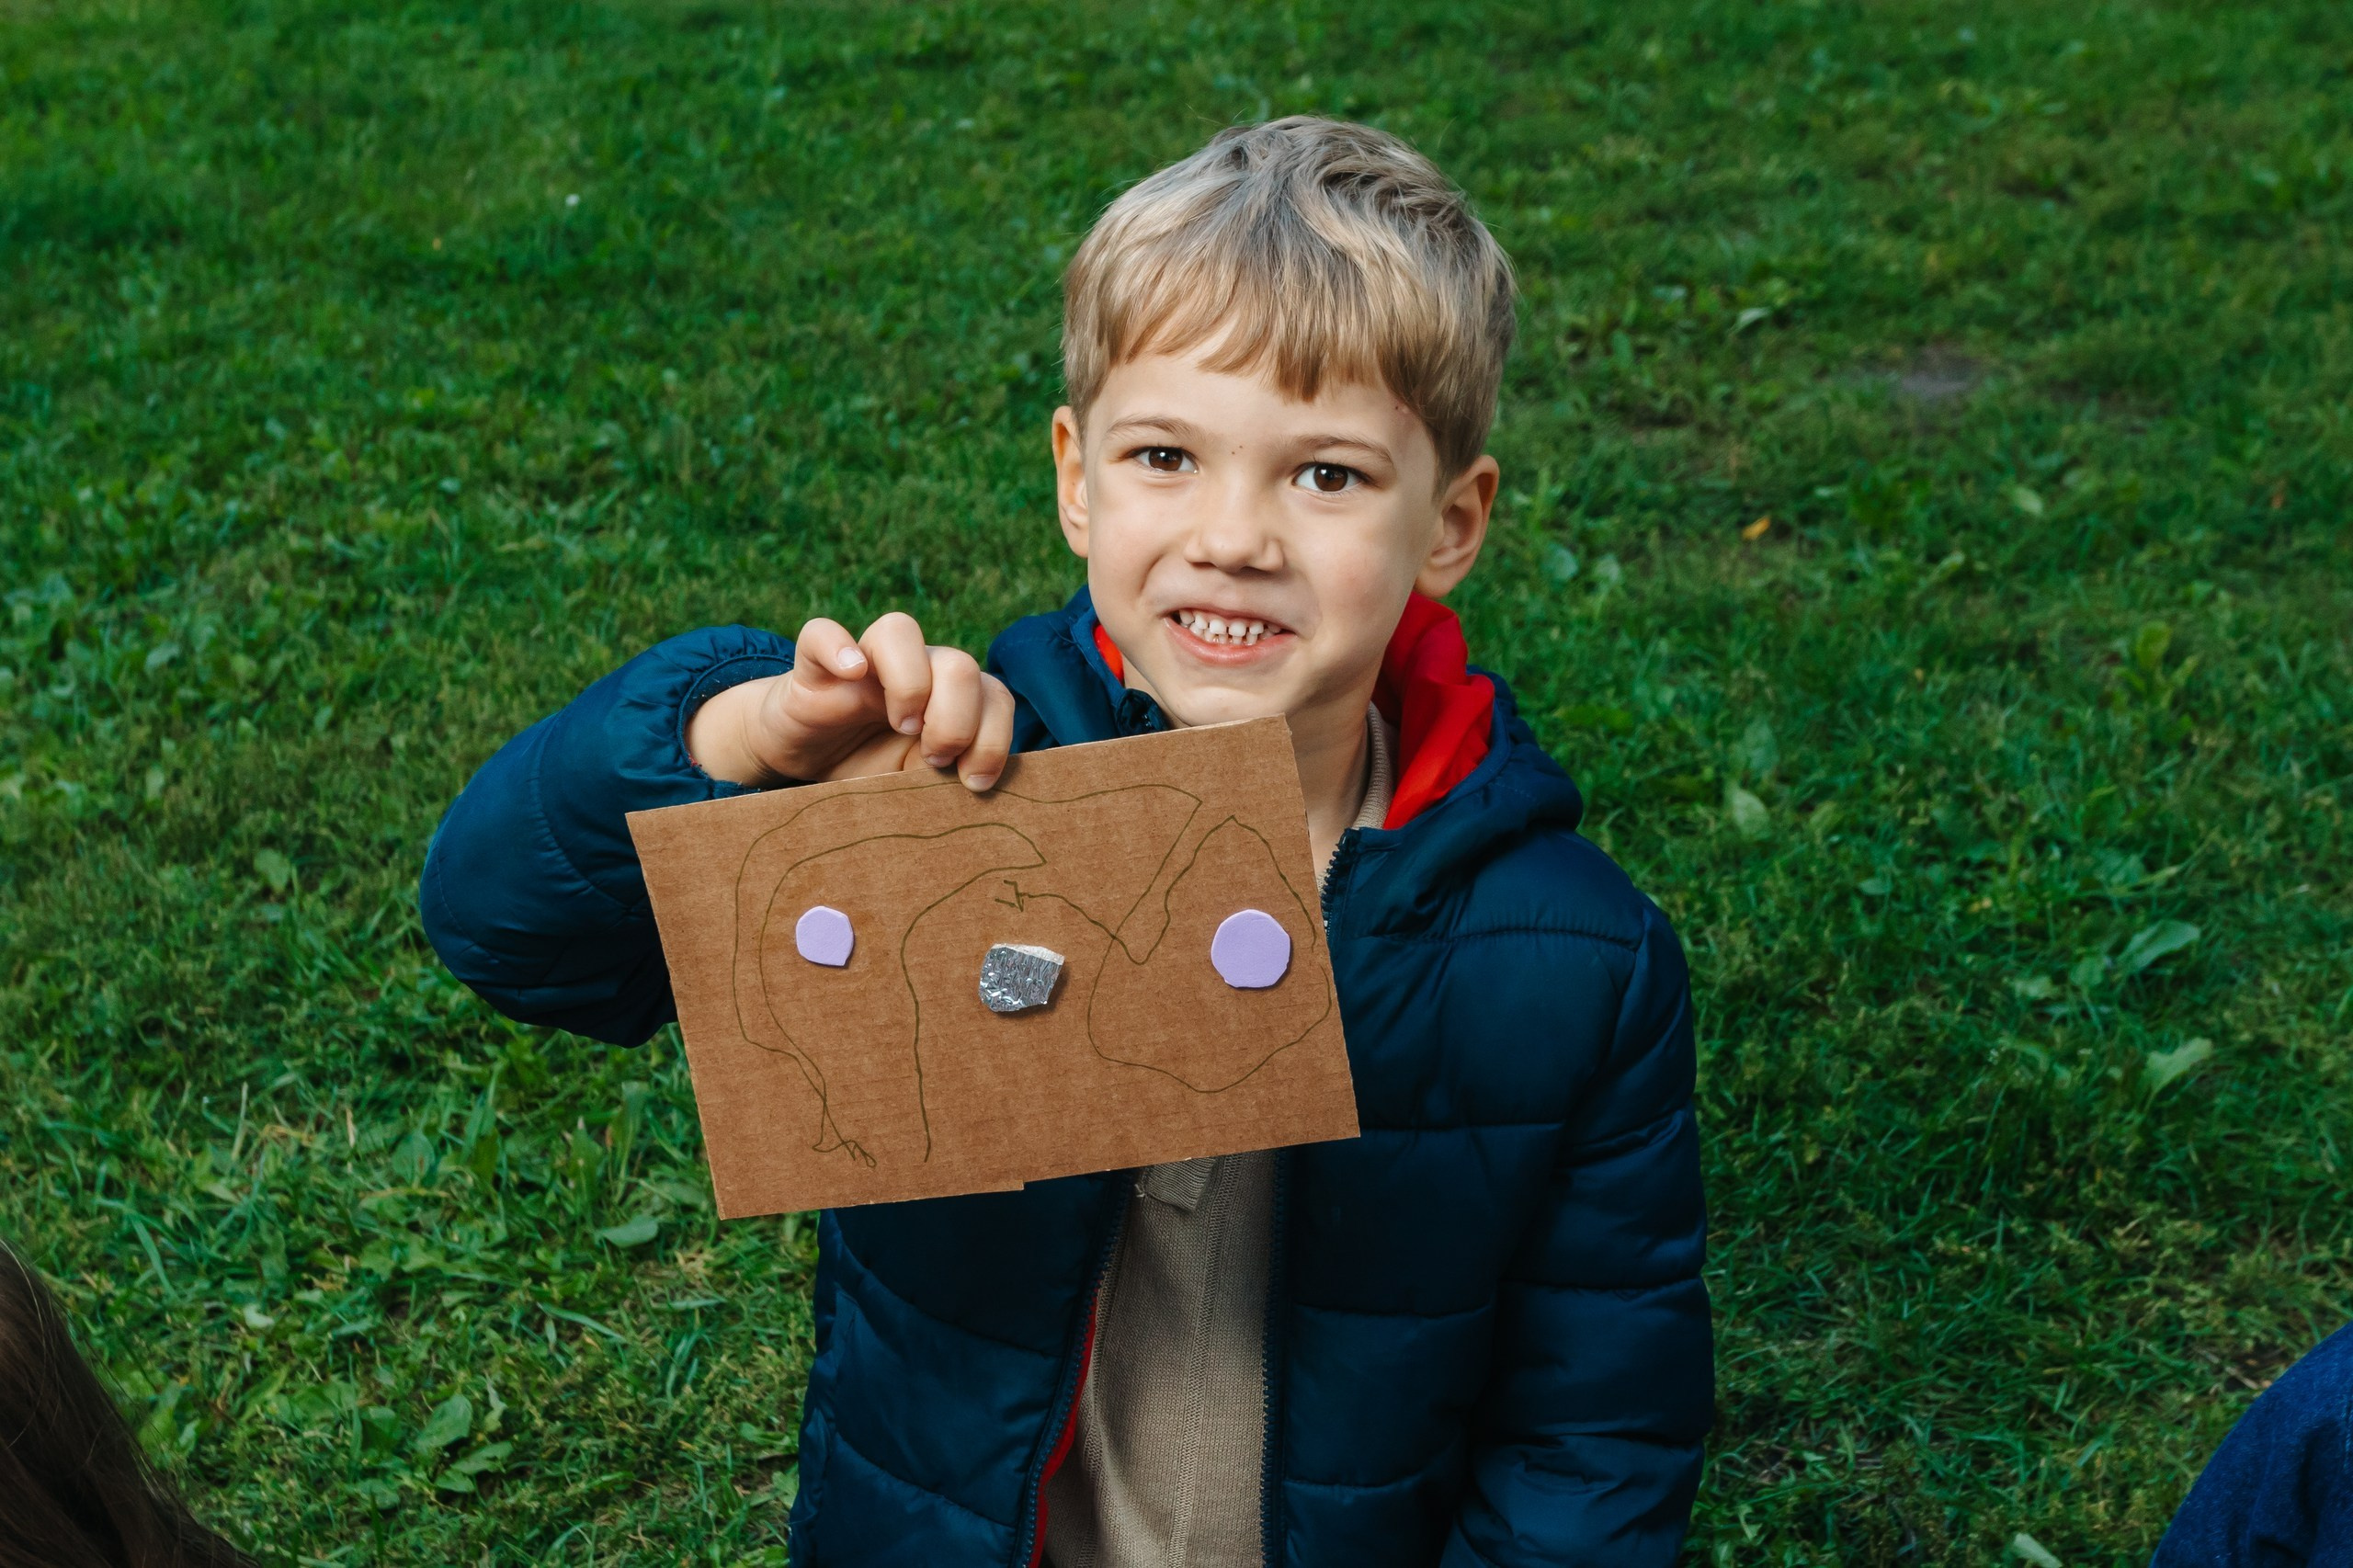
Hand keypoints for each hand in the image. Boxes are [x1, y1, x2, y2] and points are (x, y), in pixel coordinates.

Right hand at [685, 612, 1015, 790]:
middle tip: (935, 758)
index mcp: (946, 696)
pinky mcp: (812, 669)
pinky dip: (838, 647)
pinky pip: (821, 633)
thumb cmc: (867, 770)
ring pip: (900, 630)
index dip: (995, 737)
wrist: (802, 763)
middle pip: (959, 663)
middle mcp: (913, 670)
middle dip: (958, 720)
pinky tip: (852, 673)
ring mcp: (863, 663)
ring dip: (912, 684)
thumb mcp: (914, 782)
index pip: (994, 694)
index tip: (973, 781)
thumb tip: (977, 788)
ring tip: (902, 726)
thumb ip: (946, 778)